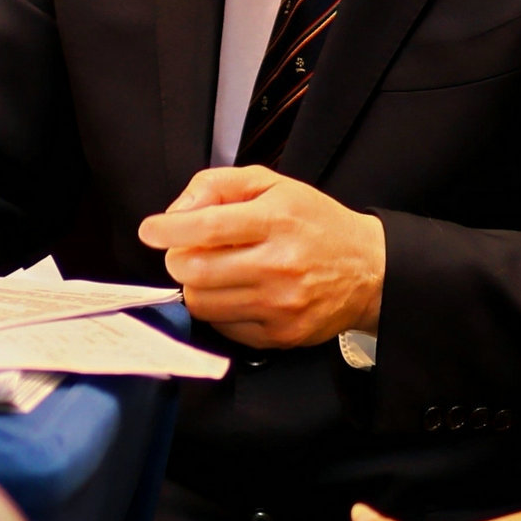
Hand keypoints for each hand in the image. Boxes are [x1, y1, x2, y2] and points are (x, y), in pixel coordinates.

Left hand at [137, 166, 385, 348]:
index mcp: (276, 220)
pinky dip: (218, 309)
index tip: (150, 230)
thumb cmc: (316, 223)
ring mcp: (280, 305)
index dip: (169, 229)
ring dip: (195, 286)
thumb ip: (219, 185)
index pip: (207, 227)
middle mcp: (279, 265)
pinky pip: (224, 327)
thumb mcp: (273, 185)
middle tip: (187, 251)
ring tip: (214, 271)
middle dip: (178, 259)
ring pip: (203, 303)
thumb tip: (177, 211)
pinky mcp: (282, 335)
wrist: (370, 269)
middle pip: (196, 271)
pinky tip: (236, 293)